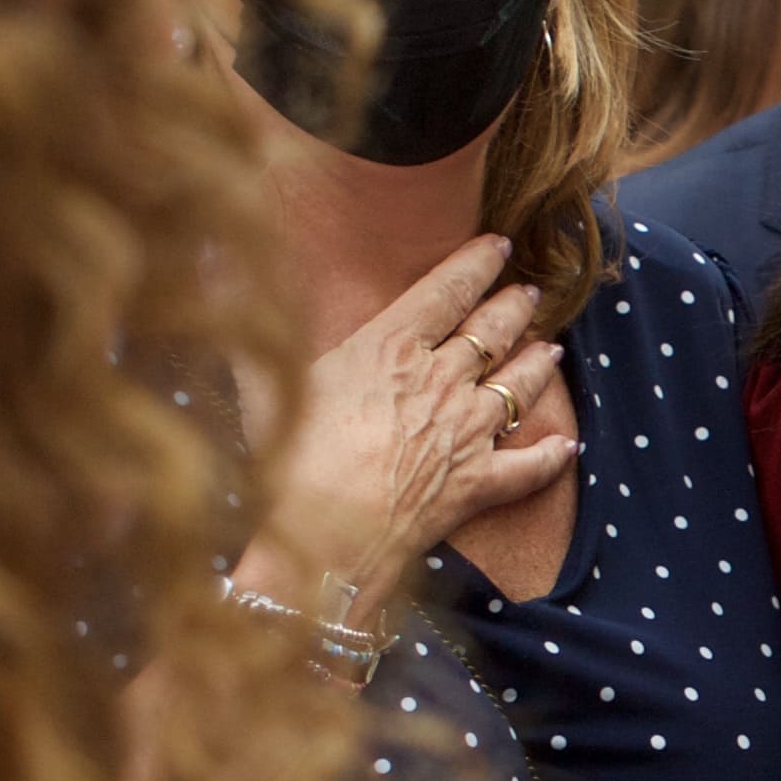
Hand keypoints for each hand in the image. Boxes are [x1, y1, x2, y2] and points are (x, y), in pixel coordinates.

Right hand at [244, 233, 567, 614]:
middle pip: (491, 331)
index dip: (477, 263)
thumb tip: (213, 250)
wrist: (322, 535)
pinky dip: (550, 456)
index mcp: (390, 345)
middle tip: (531, 293)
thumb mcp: (261, 377)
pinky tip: (567, 445)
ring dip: (538, 365)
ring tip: (552, 349)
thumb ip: (247, 314)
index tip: (500, 245)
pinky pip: (527, 466)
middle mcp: (439, 380)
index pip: (446, 290)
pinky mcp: (478, 483)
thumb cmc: (286, 456)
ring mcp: (465, 431)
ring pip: (518, 386)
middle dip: (514, 306)